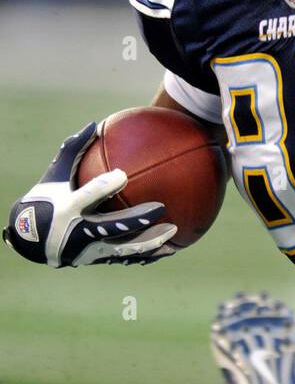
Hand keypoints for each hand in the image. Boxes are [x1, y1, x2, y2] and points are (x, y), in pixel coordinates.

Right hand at [3, 122, 177, 266]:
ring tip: (174, 233)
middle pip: (112, 227)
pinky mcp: (96, 259)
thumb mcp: (54, 174)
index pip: (87, 197)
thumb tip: (95, 124)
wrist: (30, 241)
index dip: (104, 187)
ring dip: (149, 242)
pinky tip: (169, 248)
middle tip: (161, 207)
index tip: (123, 175)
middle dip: (136, 219)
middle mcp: (78, 232)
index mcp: (68, 208)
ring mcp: (88, 250)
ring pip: (123, 248)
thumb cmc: (45, 199)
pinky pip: (125, 257)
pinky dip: (146, 254)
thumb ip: (74, 149)